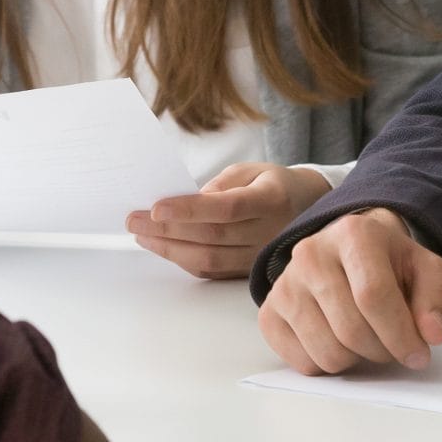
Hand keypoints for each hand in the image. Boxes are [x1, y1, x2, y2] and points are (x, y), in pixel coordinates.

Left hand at [127, 163, 332, 279]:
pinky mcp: (248, 271)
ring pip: (208, 260)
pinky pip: (211, 270)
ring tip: (141, 235)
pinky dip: (182, 259)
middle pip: (210, 236)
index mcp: (270, 200)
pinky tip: (162, 247)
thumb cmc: (273, 185)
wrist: (308, 210)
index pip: (225, 208)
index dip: (189, 210)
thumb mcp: (251, 170)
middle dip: (166, 230)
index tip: (155, 207)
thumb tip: (185, 203)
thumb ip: (219, 185)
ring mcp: (258, 256)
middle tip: (133, 220)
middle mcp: (267, 232)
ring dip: (168, 249)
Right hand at [257, 207, 441, 373]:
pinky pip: (302, 363)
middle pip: (350, 329)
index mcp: (353, 234)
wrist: (350, 253)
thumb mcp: (427, 272)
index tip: (420, 355)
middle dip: (382, 351)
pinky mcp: (270, 312)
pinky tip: (339, 341)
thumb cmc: (391, 266)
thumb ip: (436, 300)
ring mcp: (285, 284)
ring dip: (357, 361)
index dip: (401, 336)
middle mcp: (311, 253)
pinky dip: (328, 366)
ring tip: (367, 339)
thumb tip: (432, 334)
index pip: (373, 296)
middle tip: (394, 346)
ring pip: (327, 352)